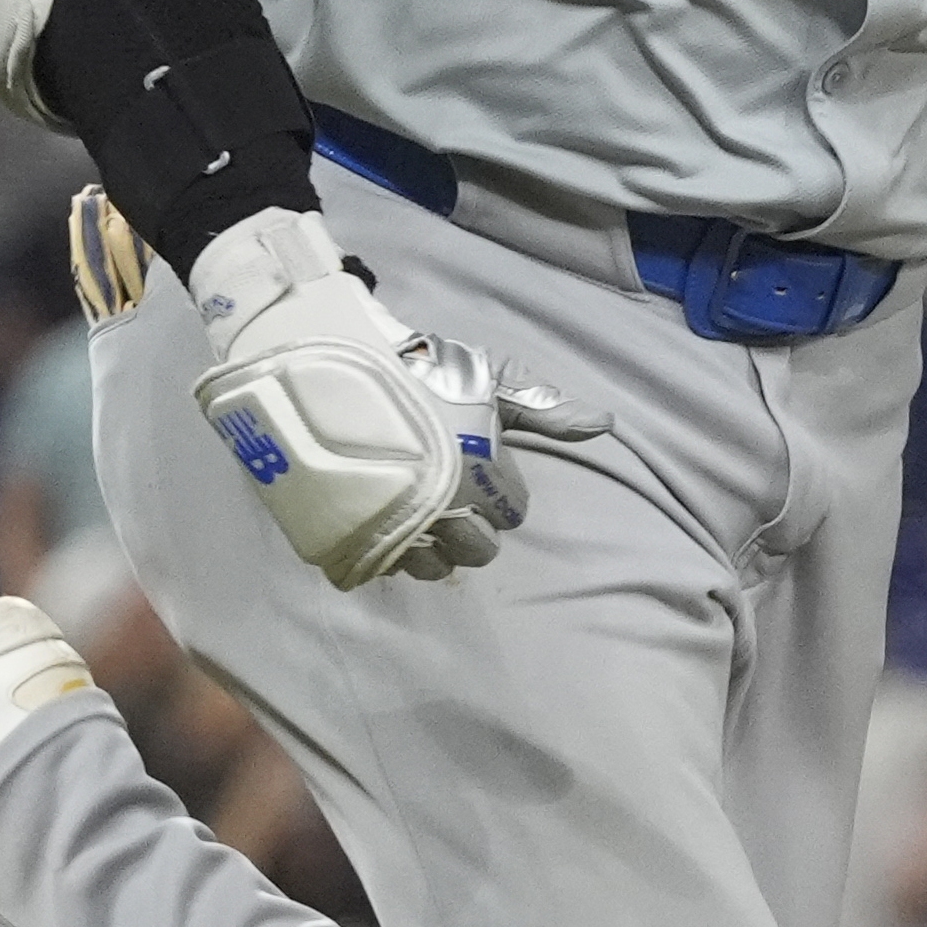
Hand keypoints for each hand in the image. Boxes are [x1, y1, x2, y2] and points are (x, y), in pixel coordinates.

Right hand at [186, 207, 605, 587]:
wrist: (321, 357)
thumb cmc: (414, 365)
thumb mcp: (485, 377)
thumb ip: (542, 408)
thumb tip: (605, 426)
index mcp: (478, 474)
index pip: (511, 513)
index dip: (503, 499)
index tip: (485, 479)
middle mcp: (438, 512)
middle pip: (474, 550)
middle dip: (472, 532)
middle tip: (452, 502)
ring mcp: (386, 528)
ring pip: (426, 567)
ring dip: (429, 552)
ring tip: (418, 520)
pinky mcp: (341, 538)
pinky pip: (375, 568)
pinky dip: (384, 556)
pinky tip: (383, 531)